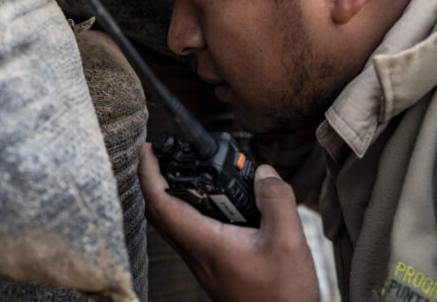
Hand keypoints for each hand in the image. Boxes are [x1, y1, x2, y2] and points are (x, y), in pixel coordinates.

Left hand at [138, 143, 319, 301]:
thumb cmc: (282, 296)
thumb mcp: (288, 241)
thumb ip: (275, 200)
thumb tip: (263, 172)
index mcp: (205, 243)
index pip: (161, 203)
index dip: (148, 173)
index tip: (147, 149)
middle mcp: (197, 254)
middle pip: (160, 213)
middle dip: (155, 180)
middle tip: (164, 156)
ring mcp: (203, 263)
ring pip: (175, 224)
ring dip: (174, 196)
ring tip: (192, 174)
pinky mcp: (214, 268)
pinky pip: (192, 234)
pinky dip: (194, 211)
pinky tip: (219, 205)